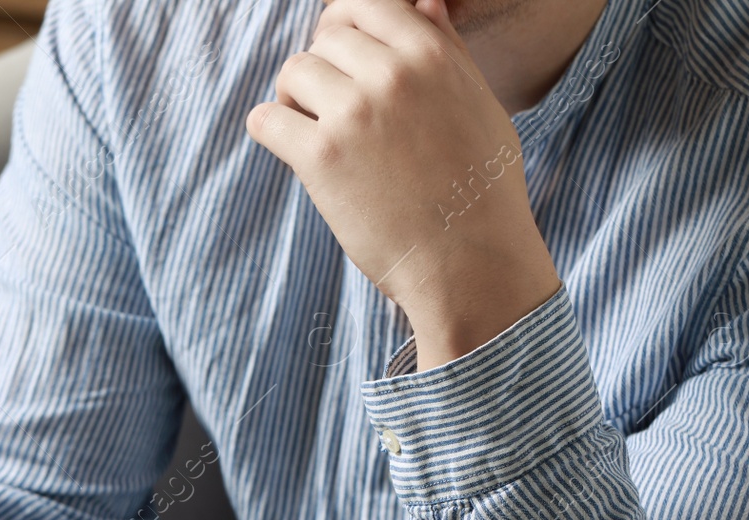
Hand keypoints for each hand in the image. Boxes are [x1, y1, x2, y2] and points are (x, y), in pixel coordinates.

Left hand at [246, 0, 560, 368]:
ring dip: (296, 99)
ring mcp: (354, 115)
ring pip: (292, 72)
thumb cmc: (482, 191)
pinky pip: (266, 120)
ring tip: (316, 132)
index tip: (344, 59)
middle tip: (333, 109)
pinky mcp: (321, 158)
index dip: (346, 27)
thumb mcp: (481, 106)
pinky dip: (271, 131)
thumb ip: (448, 51)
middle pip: (325, 39)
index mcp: (431, 55)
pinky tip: (292, 150)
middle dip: (323, 69)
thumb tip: (425, 3)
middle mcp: (392, 75)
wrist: (471, 264)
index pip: (366, 4)